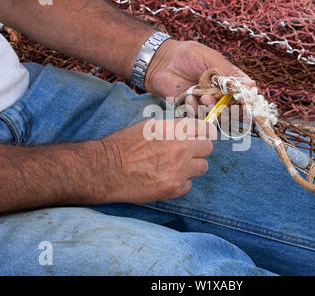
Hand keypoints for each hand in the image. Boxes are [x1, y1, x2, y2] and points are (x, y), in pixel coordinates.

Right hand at [92, 118, 216, 203]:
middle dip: (200, 149)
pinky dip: (180, 183)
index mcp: (174, 129)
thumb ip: (173, 128)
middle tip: (188, 153)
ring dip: (192, 167)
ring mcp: (179, 170)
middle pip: (208, 148)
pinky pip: (189, 185)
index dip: (204, 132)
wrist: (106, 169)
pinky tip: (166, 179)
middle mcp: (181, 148)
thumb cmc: (124, 145)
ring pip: (203, 167)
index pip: (206, 128)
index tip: (202, 136)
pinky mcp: (174, 188)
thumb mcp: (150, 126)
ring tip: (175, 167)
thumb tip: (190, 130)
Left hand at [144, 39, 255, 112]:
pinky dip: (195, 110)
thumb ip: (230, 73)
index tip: (238, 101)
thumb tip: (251, 86)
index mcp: (229, 80)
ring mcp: (208, 102)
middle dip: (225, 107)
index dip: (245, 102)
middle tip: (211, 97)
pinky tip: (187, 98)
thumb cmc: (188, 55)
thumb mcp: (211, 59)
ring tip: (199, 96)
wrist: (162, 61)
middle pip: (234, 110)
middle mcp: (221, 93)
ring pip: (218, 116)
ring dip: (210, 109)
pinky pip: (200, 117)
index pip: (245, 96)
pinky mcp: (194, 109)